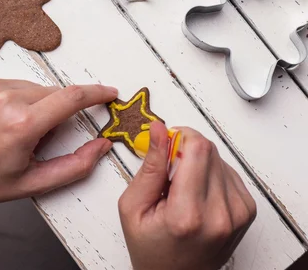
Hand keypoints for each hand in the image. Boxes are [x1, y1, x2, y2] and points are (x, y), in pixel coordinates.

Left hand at [0, 73, 116, 208]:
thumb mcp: (30, 183)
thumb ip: (74, 166)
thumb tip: (102, 145)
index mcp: (22, 125)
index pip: (72, 98)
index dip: (97, 92)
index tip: (110, 92)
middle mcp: (6, 98)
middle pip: (53, 94)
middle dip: (55, 112)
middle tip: (35, 136)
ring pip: (33, 88)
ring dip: (33, 104)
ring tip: (10, 128)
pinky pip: (11, 83)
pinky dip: (13, 98)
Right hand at [119, 123, 255, 269]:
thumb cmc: (151, 248)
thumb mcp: (133, 207)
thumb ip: (150, 165)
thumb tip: (160, 129)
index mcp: (187, 215)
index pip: (198, 149)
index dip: (181, 137)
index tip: (168, 145)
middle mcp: (219, 215)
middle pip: (209, 150)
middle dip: (187, 151)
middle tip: (170, 173)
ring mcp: (237, 214)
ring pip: (219, 158)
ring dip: (199, 164)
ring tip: (183, 189)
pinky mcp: (246, 211)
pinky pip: (229, 171)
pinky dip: (211, 175)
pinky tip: (198, 193)